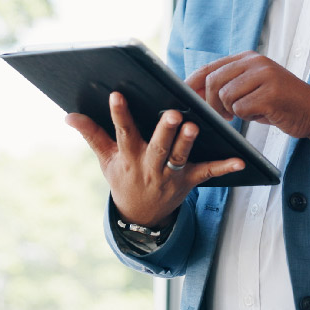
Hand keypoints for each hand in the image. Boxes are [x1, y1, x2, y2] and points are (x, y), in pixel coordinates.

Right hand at [65, 91, 243, 226]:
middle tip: (172, 113)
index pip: (123, 132)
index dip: (119, 114)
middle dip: (165, 131)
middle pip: (158, 147)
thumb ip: (91, 134)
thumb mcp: (106, 159)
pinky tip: (241, 161)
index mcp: (129, 156)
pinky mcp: (189, 181)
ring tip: (196, 126)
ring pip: (180, 157)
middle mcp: (150, 166)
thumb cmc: (124, 177)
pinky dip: (225, 168)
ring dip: (188, 143)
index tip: (116, 93)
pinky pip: (208, 173)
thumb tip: (68, 115)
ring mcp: (170, 175)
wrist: (141, 215)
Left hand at [184, 51, 309, 156]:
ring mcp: (264, 76)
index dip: (192, 83)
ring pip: (225, 96)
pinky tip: (260, 115)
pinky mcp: (270, 94)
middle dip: (211, 103)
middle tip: (223, 115)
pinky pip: (241, 109)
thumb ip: (230, 84)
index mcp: (249, 58)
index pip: (210, 67)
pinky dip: (246, 117)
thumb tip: (195, 93)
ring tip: (246, 112)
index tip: (182, 97)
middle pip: (213, 81)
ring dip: (232, 111)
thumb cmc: (281, 102)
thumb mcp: (255, 85)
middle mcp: (255, 62)